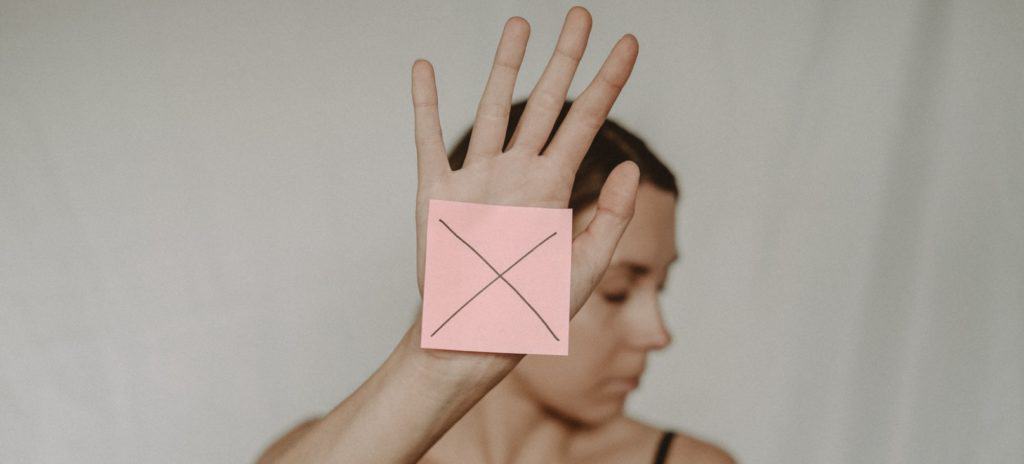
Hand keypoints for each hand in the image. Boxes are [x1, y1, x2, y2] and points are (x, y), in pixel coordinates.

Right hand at [411, 7, 640, 323]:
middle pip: (545, 101)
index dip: (609, 81)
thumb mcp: (582, 269)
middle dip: (564, 57)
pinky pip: (429, 138)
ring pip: (493, 107)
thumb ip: (610, 218)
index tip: (628, 43)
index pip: (588, 121)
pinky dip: (425, 103)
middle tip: (580, 13)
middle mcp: (518, 173)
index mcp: (555, 188)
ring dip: (505, 65)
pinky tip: (425, 68)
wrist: (473, 336)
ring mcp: (477, 178)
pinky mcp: (436, 192)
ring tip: (520, 25)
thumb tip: (632, 166)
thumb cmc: (529, 310)